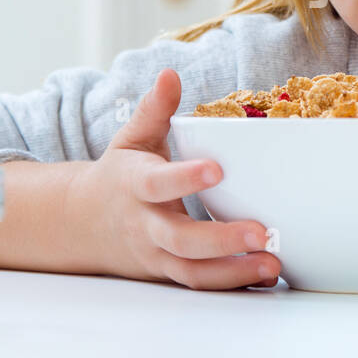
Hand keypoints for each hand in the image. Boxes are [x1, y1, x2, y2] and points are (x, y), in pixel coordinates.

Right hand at [75, 68, 281, 289]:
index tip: (218, 169)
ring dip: (234, 272)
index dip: (185, 178)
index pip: (158, 183)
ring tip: (273, 264)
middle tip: (261, 232)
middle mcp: (145, 225)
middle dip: (221, 239)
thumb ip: (154, 109)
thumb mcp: (131, 139)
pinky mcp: (168, 273)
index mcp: (135, 185)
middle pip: (180, 239)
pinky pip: (199, 283)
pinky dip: (231, 283)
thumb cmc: (120, 175)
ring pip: (192, 271)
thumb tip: (170, 74)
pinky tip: (264, 276)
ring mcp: (156, 254)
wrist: (85, 224)